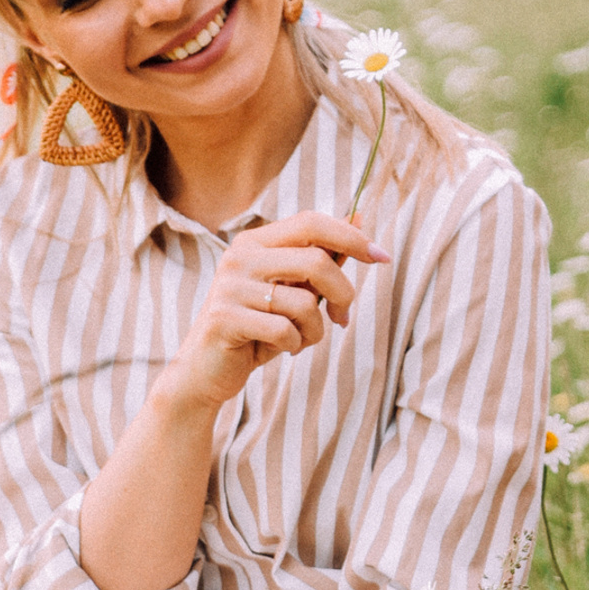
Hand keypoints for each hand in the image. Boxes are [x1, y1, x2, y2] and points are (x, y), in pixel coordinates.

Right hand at [157, 209, 388, 415]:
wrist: (206, 372)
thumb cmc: (258, 327)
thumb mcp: (293, 289)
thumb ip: (322, 256)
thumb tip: (360, 217)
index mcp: (256, 242)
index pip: (312, 222)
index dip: (351, 237)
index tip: (382, 257)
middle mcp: (239, 256)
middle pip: (316, 260)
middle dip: (343, 292)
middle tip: (343, 317)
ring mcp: (229, 286)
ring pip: (304, 301)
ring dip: (316, 329)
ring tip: (302, 339)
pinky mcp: (224, 319)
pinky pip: (284, 330)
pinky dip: (294, 344)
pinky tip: (281, 348)